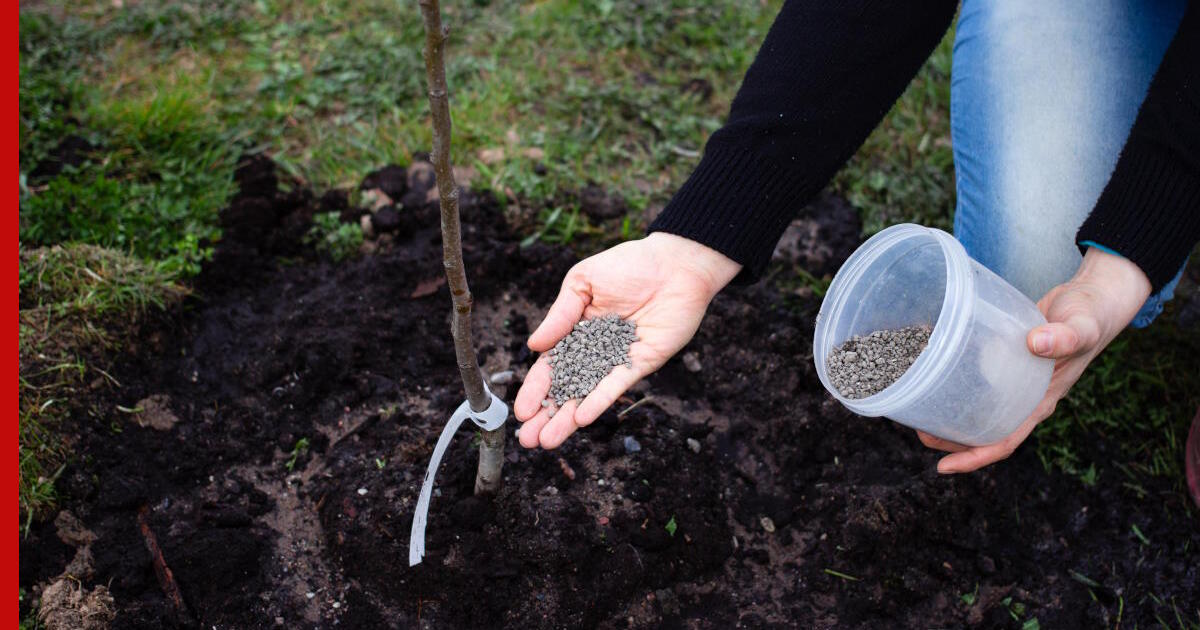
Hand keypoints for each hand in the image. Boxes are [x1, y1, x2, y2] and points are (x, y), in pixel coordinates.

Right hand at [513, 233, 740, 448]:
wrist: (675, 263)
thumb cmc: (628, 265)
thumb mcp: (582, 282)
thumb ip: (559, 315)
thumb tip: (533, 346)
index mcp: (576, 331)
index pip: (551, 366)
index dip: (536, 389)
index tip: (521, 411)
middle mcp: (595, 351)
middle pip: (567, 388)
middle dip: (547, 415)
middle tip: (528, 440)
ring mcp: (617, 359)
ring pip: (588, 394)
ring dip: (568, 419)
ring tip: (547, 441)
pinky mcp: (641, 363)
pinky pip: (616, 385)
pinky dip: (599, 401)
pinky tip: (582, 419)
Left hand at [917, 247, 1151, 472]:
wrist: (1094, 298)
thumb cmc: (1091, 317)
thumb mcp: (1081, 327)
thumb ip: (1064, 337)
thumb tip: (1037, 343)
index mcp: (1041, 401)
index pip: (1006, 441)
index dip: (974, 457)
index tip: (944, 467)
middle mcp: (1026, 396)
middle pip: (985, 430)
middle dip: (953, 439)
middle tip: (920, 434)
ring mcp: (1016, 380)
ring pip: (980, 407)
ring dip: (952, 413)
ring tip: (920, 411)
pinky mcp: (1008, 360)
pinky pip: (981, 379)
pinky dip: (960, 381)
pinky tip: (937, 374)